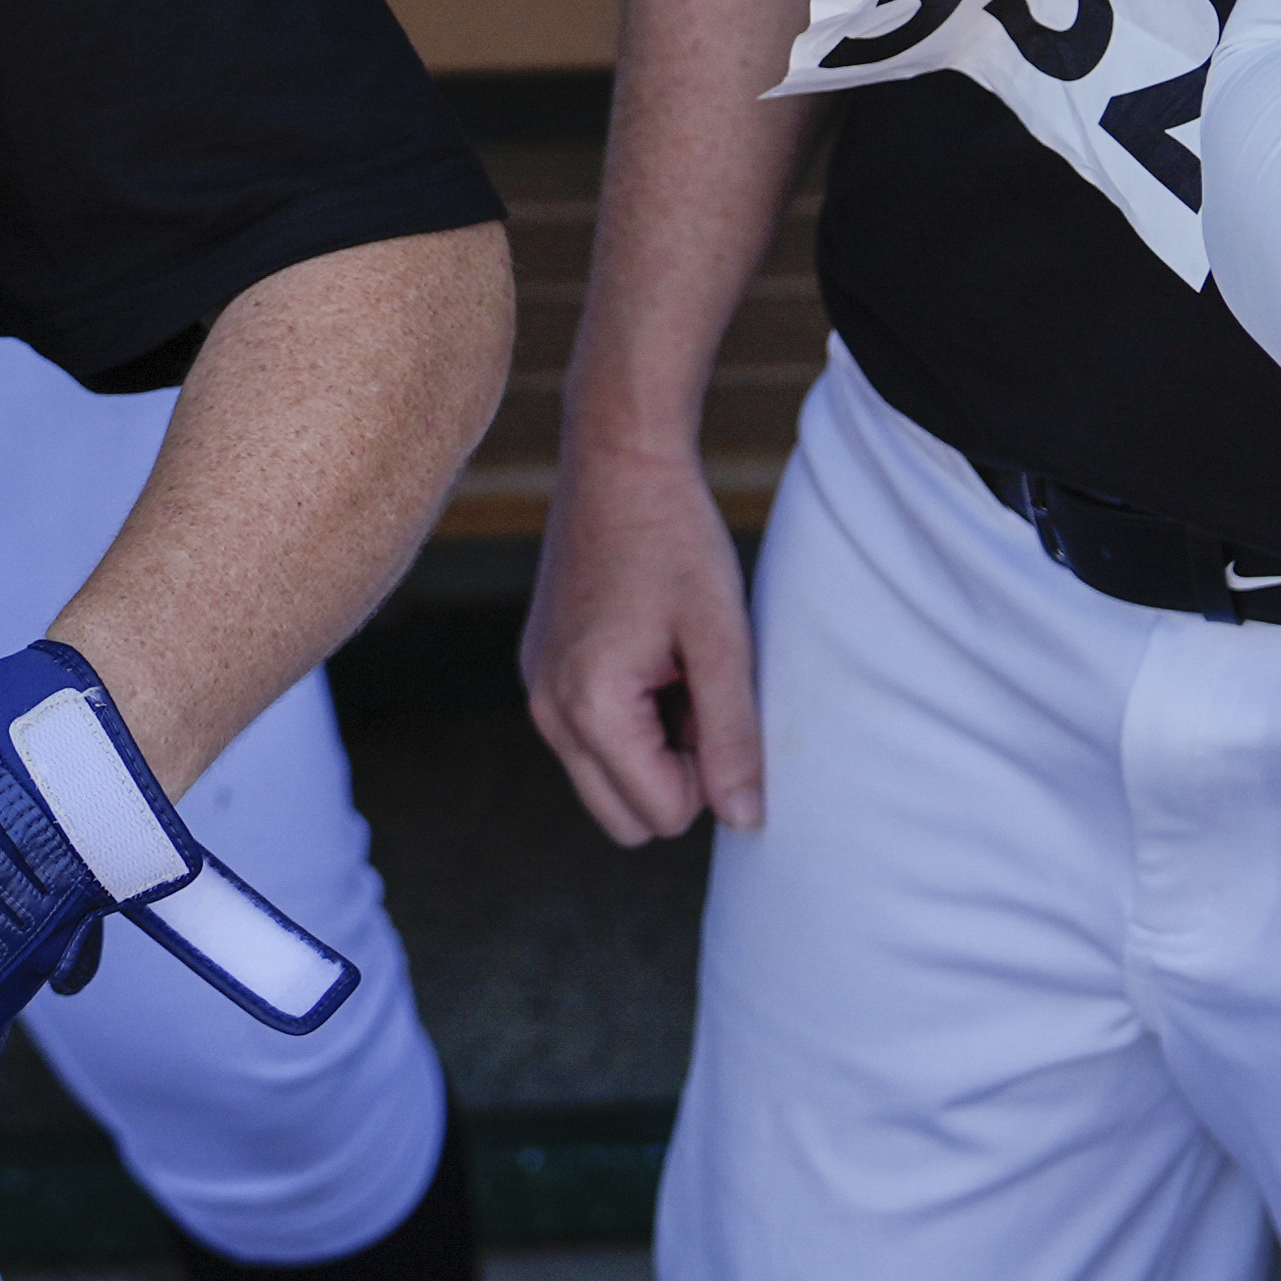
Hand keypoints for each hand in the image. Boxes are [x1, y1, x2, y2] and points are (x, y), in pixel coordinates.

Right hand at [525, 436, 762, 841]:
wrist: (620, 459)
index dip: (711, 773)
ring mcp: (536, 691)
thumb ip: (734, 736)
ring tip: (678, 666)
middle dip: (676, 775)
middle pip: (625, 819)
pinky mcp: (539, 668)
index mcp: (590, 709)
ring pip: (606, 780)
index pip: (662, 815)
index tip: (719, 698)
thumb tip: (744, 821)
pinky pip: (588, 736)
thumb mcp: (723, 639)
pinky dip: (628, 717)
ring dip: (653, 746)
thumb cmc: (677, 540)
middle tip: (701, 690)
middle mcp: (547, 712)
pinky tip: (652, 650)